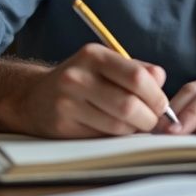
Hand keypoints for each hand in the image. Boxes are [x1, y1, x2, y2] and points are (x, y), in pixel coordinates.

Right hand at [12, 43, 170, 138]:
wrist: (34, 97)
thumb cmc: (82, 80)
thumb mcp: (106, 64)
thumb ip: (137, 70)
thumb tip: (161, 81)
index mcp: (94, 55)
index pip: (137, 77)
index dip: (156, 95)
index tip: (162, 105)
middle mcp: (78, 77)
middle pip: (129, 105)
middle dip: (149, 118)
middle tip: (152, 121)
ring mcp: (67, 103)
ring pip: (117, 126)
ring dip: (134, 131)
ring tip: (134, 126)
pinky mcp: (62, 126)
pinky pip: (102, 138)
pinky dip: (116, 139)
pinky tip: (115, 131)